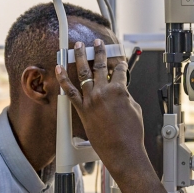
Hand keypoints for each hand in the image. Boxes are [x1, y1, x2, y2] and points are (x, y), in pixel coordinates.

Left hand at [57, 40, 170, 192]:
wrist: (122, 150)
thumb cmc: (131, 133)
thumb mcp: (134, 108)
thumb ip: (125, 96)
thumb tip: (118, 91)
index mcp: (120, 90)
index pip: (120, 70)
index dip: (120, 63)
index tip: (119, 59)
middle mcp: (104, 92)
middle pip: (101, 66)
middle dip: (99, 51)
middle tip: (97, 42)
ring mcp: (91, 99)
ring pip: (84, 73)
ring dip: (80, 57)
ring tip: (77, 46)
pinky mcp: (82, 109)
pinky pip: (69, 91)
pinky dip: (63, 78)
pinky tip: (59, 67)